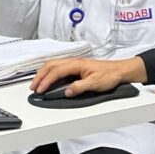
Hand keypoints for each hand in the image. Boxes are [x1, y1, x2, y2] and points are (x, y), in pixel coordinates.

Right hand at [31, 56, 146, 96]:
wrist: (121, 71)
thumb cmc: (110, 75)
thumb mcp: (95, 83)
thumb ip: (79, 87)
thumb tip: (66, 92)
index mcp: (76, 64)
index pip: (56, 71)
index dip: (46, 81)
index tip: (40, 90)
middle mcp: (73, 62)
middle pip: (50, 66)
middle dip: (39, 76)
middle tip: (33, 87)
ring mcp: (75, 64)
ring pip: (53, 66)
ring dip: (43, 74)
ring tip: (38, 84)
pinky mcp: (77, 67)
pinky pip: (59, 68)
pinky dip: (50, 73)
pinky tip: (49, 80)